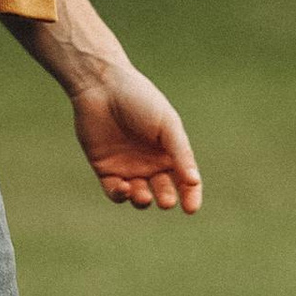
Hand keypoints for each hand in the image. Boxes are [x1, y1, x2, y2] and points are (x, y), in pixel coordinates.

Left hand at [69, 62, 201, 212]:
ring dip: (143, 200)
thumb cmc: (140, 100)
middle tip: (165, 200)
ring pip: (140, 196)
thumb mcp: (167, 125)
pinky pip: (115, 192)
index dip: (191, 195)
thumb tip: (194, 182)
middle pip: (163, 190)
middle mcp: (151, 162)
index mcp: (170, 150)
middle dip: (165, 197)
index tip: (191, 208)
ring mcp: (128, 167)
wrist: (102, 87)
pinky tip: (124, 188)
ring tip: (143, 196)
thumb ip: (181, 153)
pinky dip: (121, 195)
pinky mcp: (105, 169)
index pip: (185, 180)